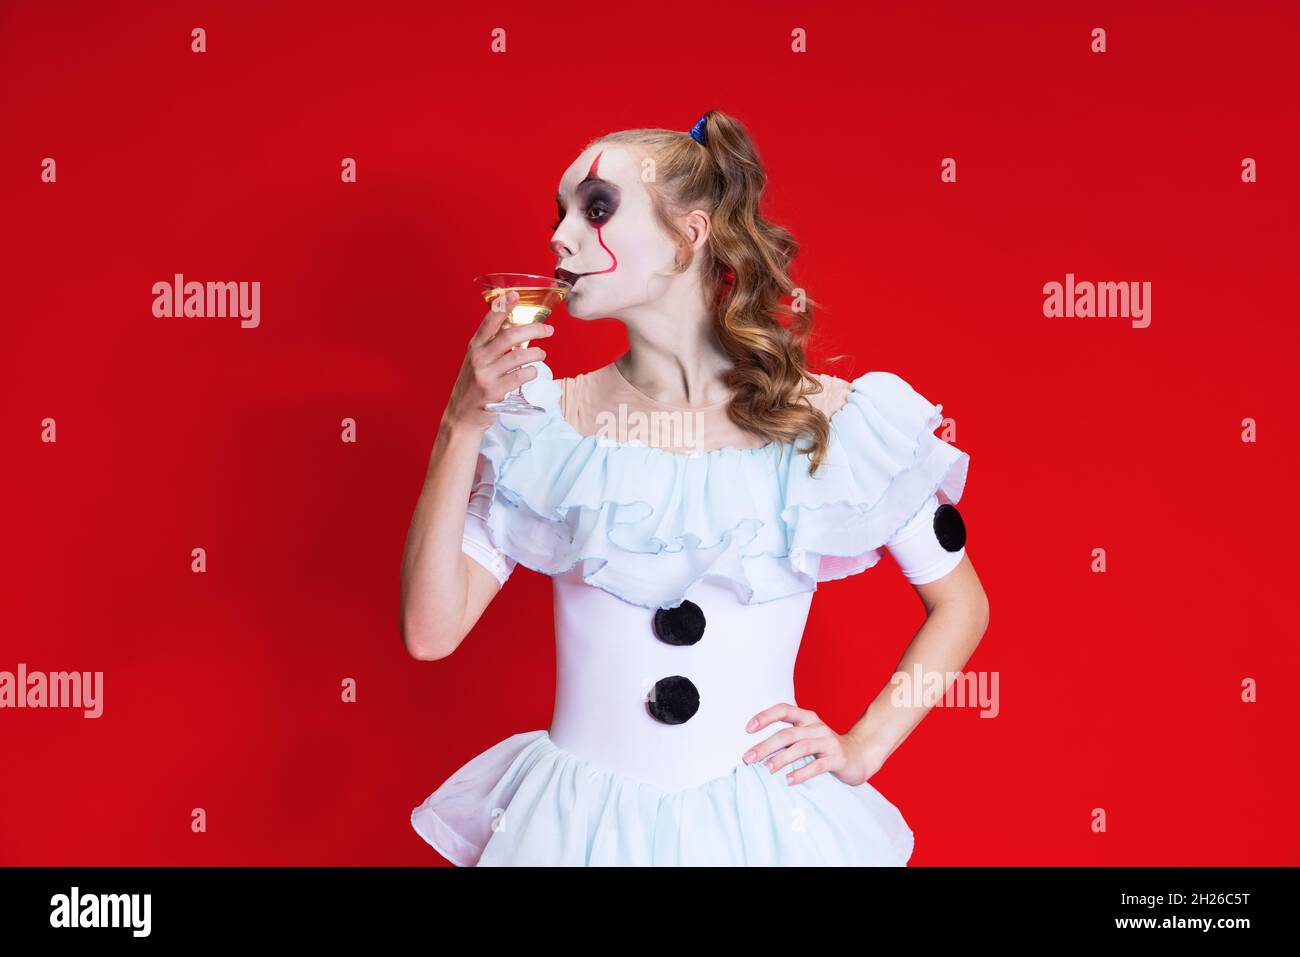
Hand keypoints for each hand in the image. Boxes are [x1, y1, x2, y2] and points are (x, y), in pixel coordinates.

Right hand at [443, 290, 555, 432]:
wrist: (461, 415)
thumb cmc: (473, 386)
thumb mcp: (477, 361)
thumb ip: (492, 346)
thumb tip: (518, 330)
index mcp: (474, 347)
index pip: (489, 322)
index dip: (503, 307)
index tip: (515, 295)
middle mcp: (479, 358)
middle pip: (510, 336)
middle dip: (534, 329)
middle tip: (548, 329)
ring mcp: (486, 375)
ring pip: (519, 356)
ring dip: (536, 353)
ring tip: (541, 353)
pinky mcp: (495, 391)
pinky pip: (521, 376)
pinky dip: (532, 371)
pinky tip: (532, 371)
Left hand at [743, 703, 885, 786]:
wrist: (860, 755)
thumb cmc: (825, 748)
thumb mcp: (807, 737)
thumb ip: (787, 740)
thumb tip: (756, 753)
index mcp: (807, 718)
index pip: (784, 710)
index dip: (765, 716)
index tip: (748, 729)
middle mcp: (817, 727)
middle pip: (788, 733)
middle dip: (765, 745)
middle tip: (748, 758)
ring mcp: (828, 741)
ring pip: (801, 747)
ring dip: (781, 758)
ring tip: (767, 769)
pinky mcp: (838, 758)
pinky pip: (818, 765)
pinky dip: (802, 772)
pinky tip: (789, 780)